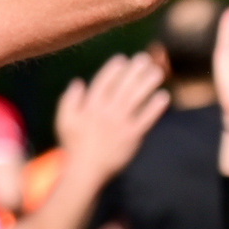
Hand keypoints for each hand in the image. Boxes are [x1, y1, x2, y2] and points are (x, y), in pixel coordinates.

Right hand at [55, 53, 168, 180]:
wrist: (87, 170)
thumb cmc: (74, 145)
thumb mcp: (64, 121)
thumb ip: (69, 100)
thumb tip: (78, 81)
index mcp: (90, 106)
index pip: (103, 82)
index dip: (113, 69)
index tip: (123, 59)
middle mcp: (106, 112)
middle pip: (123, 86)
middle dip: (134, 71)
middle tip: (145, 59)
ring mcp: (120, 123)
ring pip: (136, 98)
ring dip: (147, 84)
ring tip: (158, 72)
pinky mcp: (132, 136)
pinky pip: (146, 119)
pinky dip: (155, 107)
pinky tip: (164, 96)